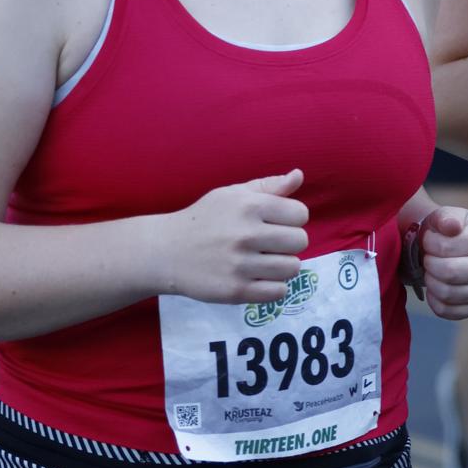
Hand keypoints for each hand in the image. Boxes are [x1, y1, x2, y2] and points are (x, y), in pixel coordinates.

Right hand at [161, 170, 309, 302]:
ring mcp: (240, 264)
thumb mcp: (232, 195)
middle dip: (289, 243)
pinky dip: (273, 287)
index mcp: (248, 206)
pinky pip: (279, 292)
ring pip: (292, 268)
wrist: (166, 251)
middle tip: (270, 245)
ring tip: (265, 262)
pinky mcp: (236, 290)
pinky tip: (259, 278)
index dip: (292, 219)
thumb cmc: (204, 220)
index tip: (276, 224)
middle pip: (300, 241)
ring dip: (283, 266)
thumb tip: (299, 175)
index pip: (300, 214)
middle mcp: (246, 234)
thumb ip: (268, 186)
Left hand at [411, 206, 467, 320]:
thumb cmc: (445, 230)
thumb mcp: (444, 216)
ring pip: (449, 294)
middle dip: (430, 264)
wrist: (447, 246)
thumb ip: (446, 217)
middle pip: (451, 273)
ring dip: (430, 281)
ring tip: (430, 270)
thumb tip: (453, 227)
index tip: (428, 239)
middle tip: (427, 257)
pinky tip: (434, 288)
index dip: (429, 243)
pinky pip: (449, 312)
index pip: (448, 248)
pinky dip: (434, 301)